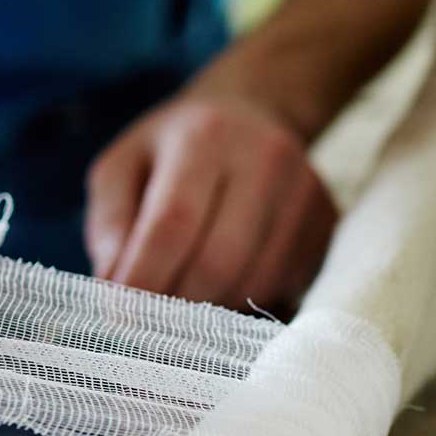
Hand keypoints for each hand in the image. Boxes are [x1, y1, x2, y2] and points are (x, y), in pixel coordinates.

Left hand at [84, 95, 335, 308]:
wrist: (252, 115)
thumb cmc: (173, 149)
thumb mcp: (122, 166)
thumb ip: (110, 224)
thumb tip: (114, 287)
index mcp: (206, 136)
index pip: (174, 222)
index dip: (144, 277)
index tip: (117, 314)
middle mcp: (266, 158)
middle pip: (220, 262)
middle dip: (176, 305)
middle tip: (147, 320)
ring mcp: (305, 193)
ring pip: (253, 283)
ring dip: (210, 312)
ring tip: (181, 301)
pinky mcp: (325, 225)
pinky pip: (282, 286)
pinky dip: (243, 302)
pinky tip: (221, 287)